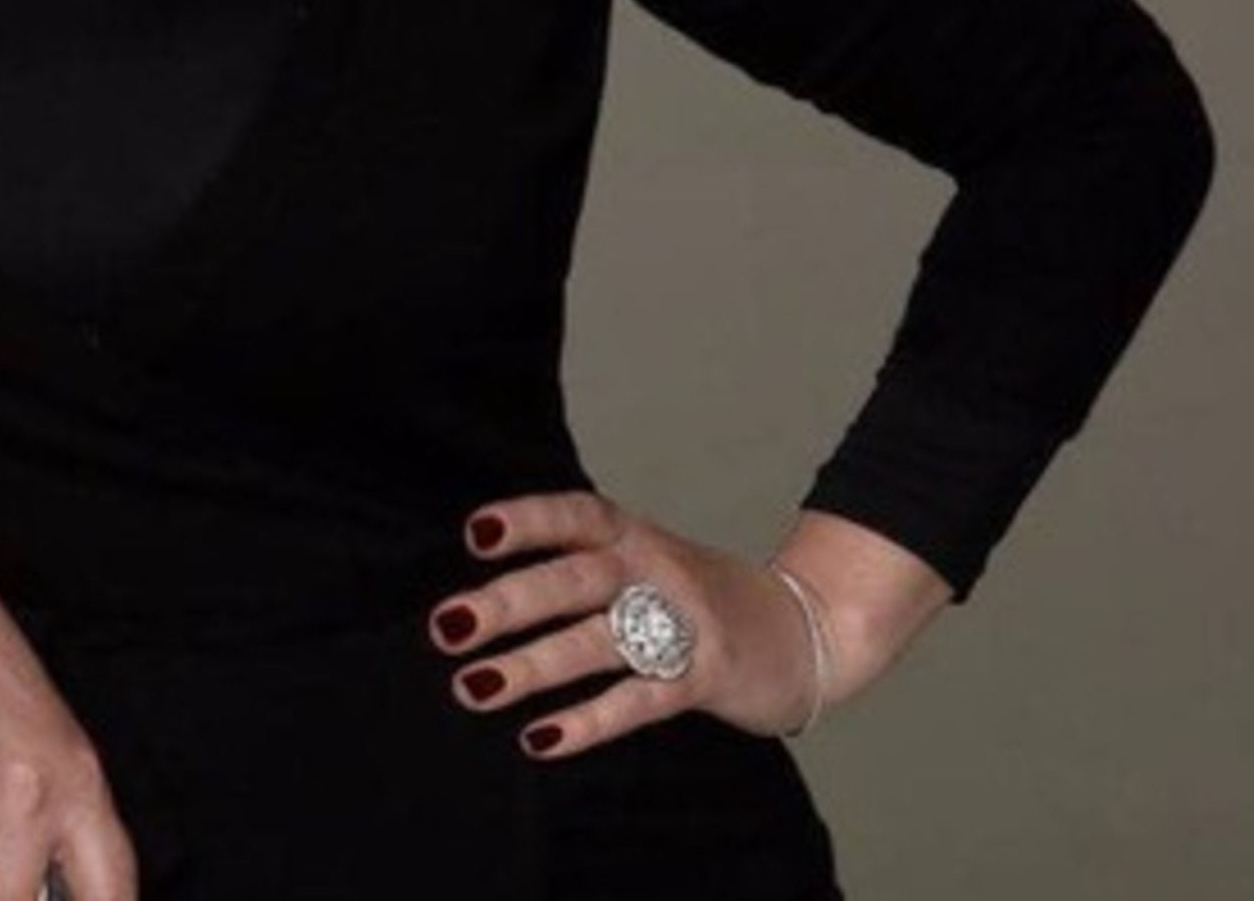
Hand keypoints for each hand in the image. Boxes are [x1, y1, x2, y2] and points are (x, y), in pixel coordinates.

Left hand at [425, 489, 833, 756]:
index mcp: (633, 536)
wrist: (806, 628)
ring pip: (599, 642)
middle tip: (447, 626)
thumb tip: (480, 592)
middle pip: (576, 581)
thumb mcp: (643, 560)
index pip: (575, 515)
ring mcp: (682, 624)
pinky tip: (542, 737)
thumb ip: (578, 564)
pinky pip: (640, 700)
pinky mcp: (704, 678)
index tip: (475, 534)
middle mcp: (654, 571)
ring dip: (534, 666)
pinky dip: (590, 720)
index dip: (528, 520)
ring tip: (474, 685)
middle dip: (510, 603)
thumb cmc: (696, 596)